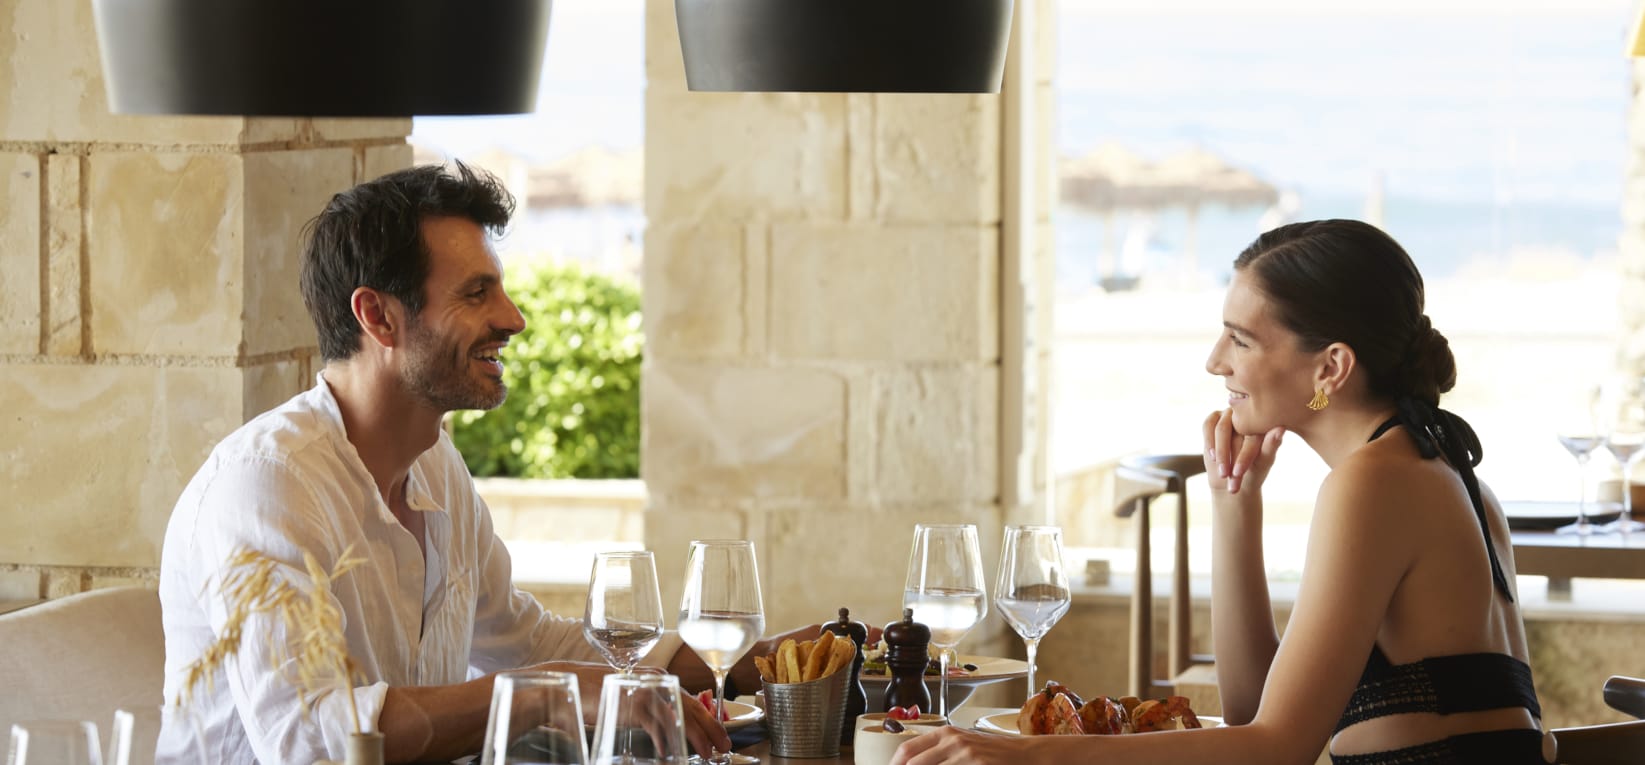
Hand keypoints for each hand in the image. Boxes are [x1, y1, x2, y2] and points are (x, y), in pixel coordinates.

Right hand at [526, 662, 731, 757]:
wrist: (567, 687)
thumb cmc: (597, 693)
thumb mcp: (629, 697)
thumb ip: (649, 706)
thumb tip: (667, 725)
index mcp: (657, 678)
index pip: (690, 699)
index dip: (709, 717)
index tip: (720, 733)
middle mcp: (655, 681)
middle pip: (692, 706)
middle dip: (712, 727)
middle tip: (724, 744)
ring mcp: (645, 692)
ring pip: (680, 717)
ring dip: (696, 737)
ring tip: (709, 753)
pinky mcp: (632, 705)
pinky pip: (657, 725)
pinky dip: (667, 740)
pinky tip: (673, 752)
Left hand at [890, 725, 1039, 764]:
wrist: (1025, 754)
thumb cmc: (993, 752)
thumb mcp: (963, 744)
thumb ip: (939, 752)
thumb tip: (911, 763)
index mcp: (944, 732)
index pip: (906, 749)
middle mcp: (951, 740)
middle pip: (914, 764)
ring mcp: (964, 753)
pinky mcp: (976, 764)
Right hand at [1202, 408, 1283, 495]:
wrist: (1232, 479)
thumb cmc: (1253, 472)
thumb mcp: (1263, 463)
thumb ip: (1271, 446)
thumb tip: (1280, 429)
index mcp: (1265, 423)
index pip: (1253, 436)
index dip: (1245, 455)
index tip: (1238, 473)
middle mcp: (1248, 415)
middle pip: (1237, 431)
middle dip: (1230, 457)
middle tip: (1228, 478)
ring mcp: (1231, 415)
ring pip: (1221, 428)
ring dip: (1220, 452)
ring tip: (1222, 473)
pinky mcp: (1215, 417)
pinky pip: (1208, 425)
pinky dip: (1209, 442)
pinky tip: (1213, 457)